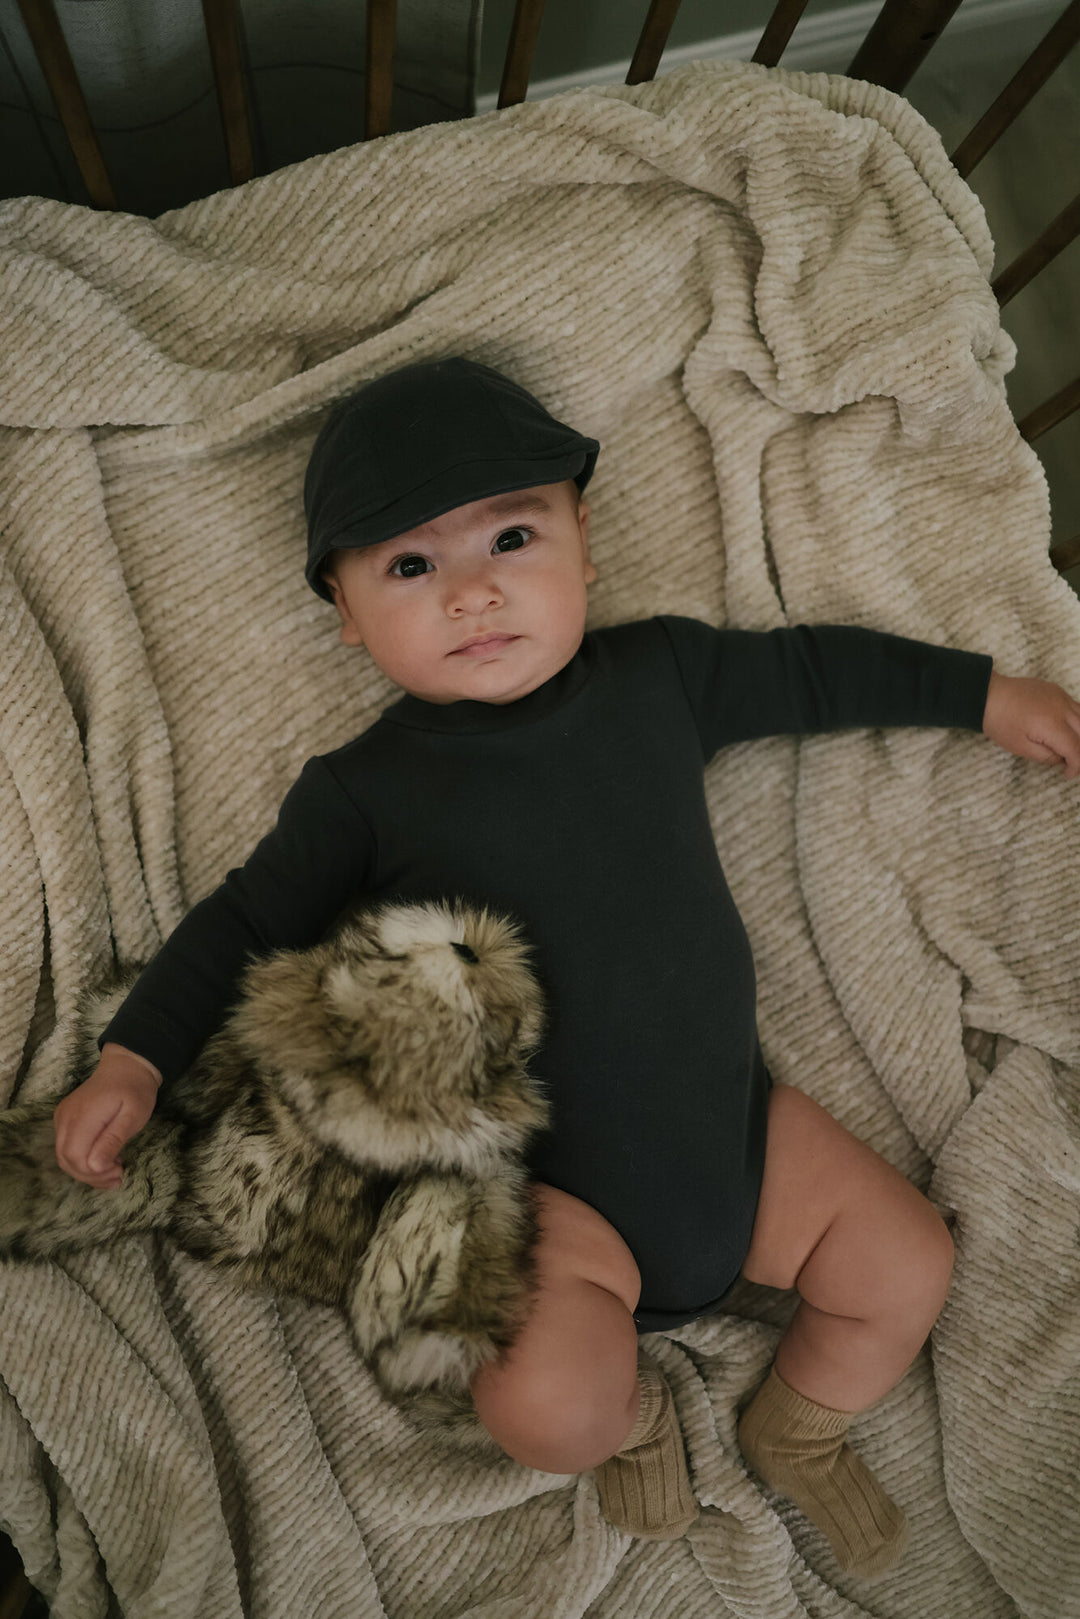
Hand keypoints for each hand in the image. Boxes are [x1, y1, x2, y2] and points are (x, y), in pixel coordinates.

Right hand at [53, 1043, 161, 1187]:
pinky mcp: (64, 1119)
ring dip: (87, 1171)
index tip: (118, 1170)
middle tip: (118, 1176)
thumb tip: (94, 1166)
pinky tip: (103, 1161)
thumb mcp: (133, 1116)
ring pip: (64, 1157)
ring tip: (113, 1171)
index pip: (75, 1156)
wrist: (126, 1067)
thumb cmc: (134, 1091)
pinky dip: (82, 1160)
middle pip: (66, 1159)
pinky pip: (67, 1147)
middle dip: (91, 1175)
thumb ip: (113, 1140)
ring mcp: (62, 1118)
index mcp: (83, 1115)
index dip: (93, 1172)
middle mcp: (66, 1117)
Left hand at [982, 670, 1079, 778]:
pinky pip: (1075, 706)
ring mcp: (1061, 696)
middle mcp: (1062, 709)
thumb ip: (1047, 756)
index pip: (1076, 749)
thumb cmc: (1000, 722)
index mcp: (1052, 725)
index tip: (1069, 774)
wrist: (987, 695)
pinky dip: (1077, 720)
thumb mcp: (1020, 747)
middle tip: (1072, 763)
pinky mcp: (1056, 690)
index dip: (1076, 765)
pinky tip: (1067, 730)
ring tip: (1070, 748)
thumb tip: (1063, 759)